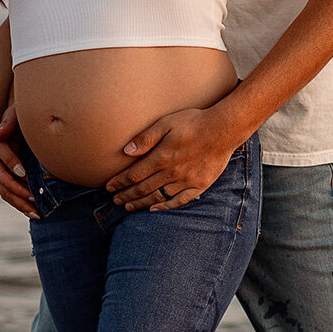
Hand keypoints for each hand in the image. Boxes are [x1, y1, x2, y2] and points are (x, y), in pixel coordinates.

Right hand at [0, 94, 35, 219]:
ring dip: (22, 205)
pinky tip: (31, 205)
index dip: (20, 190)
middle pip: (8, 194)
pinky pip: (10, 190)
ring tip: (37, 215)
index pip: (7, 183)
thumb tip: (21, 172)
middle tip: (38, 213)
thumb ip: (9, 156)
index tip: (34, 196)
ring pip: (9, 195)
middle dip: (22, 204)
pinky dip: (20, 199)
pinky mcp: (3, 172)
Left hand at [106, 106, 237, 211]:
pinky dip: (165, 206)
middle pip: (143, 188)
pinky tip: (155, 208)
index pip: (134, 175)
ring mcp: (185, 181)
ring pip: (158, 197)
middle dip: (126, 195)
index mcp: (161, 157)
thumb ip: (146, 138)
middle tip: (115, 200)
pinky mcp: (199, 185)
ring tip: (128, 207)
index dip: (119, 182)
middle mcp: (171, 173)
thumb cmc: (193, 122)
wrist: (223, 129)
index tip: (109, 186)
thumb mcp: (166, 122)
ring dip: (141, 203)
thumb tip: (126, 151)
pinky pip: (178, 201)